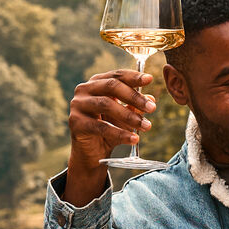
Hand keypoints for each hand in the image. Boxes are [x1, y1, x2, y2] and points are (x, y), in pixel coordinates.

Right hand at [64, 68, 156, 204]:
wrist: (91, 153)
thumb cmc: (108, 129)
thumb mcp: (125, 116)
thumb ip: (135, 106)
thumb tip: (151, 99)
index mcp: (97, 83)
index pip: (116, 75)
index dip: (133, 77)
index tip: (150, 79)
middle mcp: (84, 89)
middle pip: (111, 86)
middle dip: (134, 97)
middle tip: (152, 108)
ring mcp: (78, 105)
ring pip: (106, 104)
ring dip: (129, 116)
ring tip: (146, 126)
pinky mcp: (75, 122)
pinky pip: (101, 126)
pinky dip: (120, 133)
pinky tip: (134, 139)